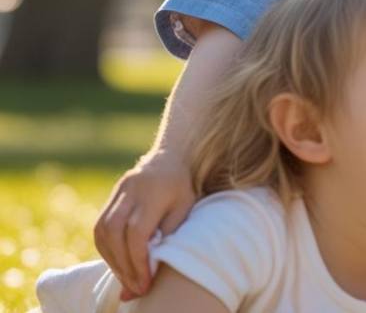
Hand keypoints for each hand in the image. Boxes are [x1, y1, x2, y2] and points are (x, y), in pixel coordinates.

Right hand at [94, 150, 195, 298]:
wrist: (169, 158)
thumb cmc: (183, 188)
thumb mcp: (186, 208)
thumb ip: (168, 236)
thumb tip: (149, 271)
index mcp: (153, 193)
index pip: (136, 233)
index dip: (138, 261)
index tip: (145, 283)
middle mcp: (130, 191)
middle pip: (114, 233)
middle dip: (122, 265)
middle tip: (134, 287)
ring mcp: (117, 193)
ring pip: (102, 231)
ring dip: (111, 260)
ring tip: (126, 280)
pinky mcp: (110, 199)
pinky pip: (99, 227)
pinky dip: (106, 250)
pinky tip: (119, 264)